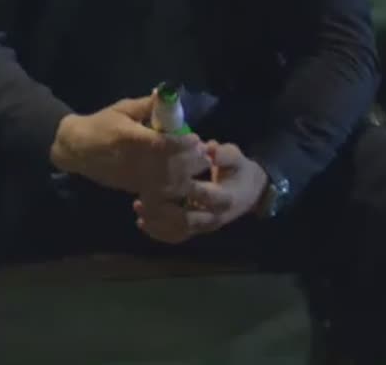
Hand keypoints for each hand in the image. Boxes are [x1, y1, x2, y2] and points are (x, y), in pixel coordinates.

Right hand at [50, 97, 208, 196]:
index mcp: (131, 139)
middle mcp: (134, 161)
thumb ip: (147, 105)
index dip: (183, 144)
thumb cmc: (101, 124)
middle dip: (191, 161)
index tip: (196, 138)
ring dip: (186, 176)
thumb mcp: (123, 109)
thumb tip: (168, 95)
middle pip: (170, 167)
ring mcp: (134, 178)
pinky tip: (185, 178)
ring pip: (167, 184)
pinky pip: (159, 192)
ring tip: (198, 164)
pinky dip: (175, 188)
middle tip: (204, 152)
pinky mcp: (134, 188)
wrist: (76, 149)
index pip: (163, 145)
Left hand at [132, 141, 266, 244]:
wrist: (248, 192)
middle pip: (187, 219)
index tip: (165, 175)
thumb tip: (209, 148)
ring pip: (178, 231)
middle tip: (143, 194)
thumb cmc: (239, 171)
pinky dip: (158, 232)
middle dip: (164, 209)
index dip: (186, 186)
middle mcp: (214, 217)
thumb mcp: (236, 157)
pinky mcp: (196, 231)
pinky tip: (141, 221)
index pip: (204, 196)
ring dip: (157, 222)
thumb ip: (223, 154)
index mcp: (226, 198)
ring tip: (138, 205)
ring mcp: (204, 227)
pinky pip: (176, 237)